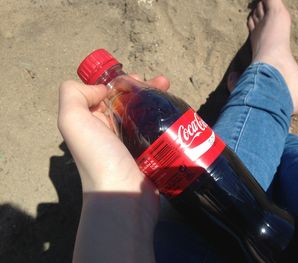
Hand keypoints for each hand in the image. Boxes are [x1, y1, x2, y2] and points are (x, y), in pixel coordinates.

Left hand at [58, 75, 169, 192]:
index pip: (104, 92)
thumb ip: (73, 94)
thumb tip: (100, 89)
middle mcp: (109, 130)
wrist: (124, 197)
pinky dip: (165, 118)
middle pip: (127, 100)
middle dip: (143, 87)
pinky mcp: (150, 152)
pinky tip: (176, 113)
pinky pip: (157, 129)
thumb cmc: (99, 158)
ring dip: (157, 98)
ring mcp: (131, 142)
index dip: (118, 81)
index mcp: (91, 121)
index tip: (134, 80)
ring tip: (170, 91)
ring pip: (144, 113)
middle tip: (160, 83)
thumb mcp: (72, 121)